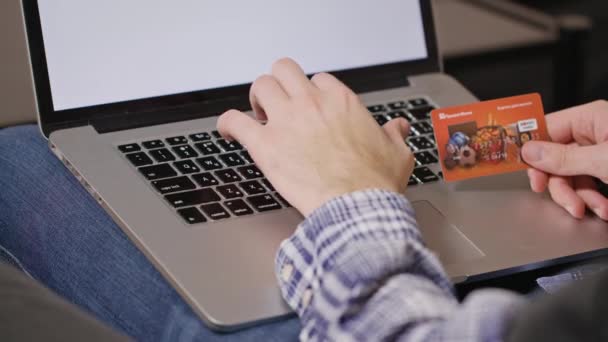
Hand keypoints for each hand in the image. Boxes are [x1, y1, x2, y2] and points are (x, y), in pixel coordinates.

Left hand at [217, 58, 414, 215]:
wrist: (357, 207)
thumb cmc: (374, 183)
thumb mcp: (396, 153)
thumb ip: (394, 135)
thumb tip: (397, 128)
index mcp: (340, 101)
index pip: (318, 80)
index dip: (312, 94)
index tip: (310, 108)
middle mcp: (311, 104)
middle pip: (284, 70)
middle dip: (280, 84)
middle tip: (280, 104)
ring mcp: (286, 121)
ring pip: (260, 86)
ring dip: (257, 99)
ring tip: (259, 116)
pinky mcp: (265, 145)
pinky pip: (234, 121)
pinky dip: (227, 124)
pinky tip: (227, 131)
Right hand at [521, 100, 607, 219]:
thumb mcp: (604, 160)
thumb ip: (564, 158)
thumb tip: (529, 152)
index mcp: (590, 119)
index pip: (545, 129)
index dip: (531, 150)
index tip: (517, 165)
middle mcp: (592, 133)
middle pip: (555, 159)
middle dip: (561, 185)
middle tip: (567, 201)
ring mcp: (600, 151)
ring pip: (570, 176)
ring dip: (579, 197)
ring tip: (595, 209)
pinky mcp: (607, 169)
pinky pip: (587, 184)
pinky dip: (593, 200)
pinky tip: (603, 208)